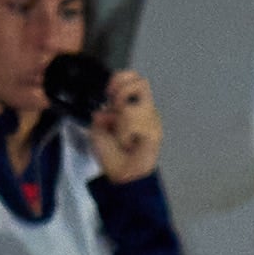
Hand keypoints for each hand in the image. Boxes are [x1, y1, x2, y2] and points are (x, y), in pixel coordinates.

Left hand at [90, 69, 162, 183]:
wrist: (123, 175)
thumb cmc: (112, 156)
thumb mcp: (97, 130)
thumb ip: (101, 115)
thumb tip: (106, 110)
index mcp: (130, 107)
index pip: (132, 79)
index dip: (120, 78)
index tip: (109, 92)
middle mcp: (144, 110)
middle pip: (141, 83)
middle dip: (123, 93)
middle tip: (116, 108)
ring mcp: (152, 120)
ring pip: (136, 104)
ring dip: (122, 120)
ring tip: (123, 136)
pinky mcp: (156, 131)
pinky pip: (138, 122)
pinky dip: (126, 133)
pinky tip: (129, 143)